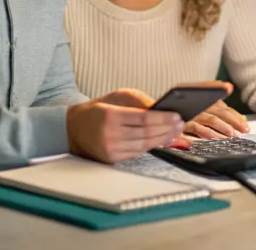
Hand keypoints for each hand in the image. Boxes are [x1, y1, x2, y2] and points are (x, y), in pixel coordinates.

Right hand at [66, 89, 183, 162]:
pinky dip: (152, 146)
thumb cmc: (98, 110)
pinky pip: (137, 152)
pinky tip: (162, 140)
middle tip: (181, 124)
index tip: (176, 116)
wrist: (74, 128)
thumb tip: (161, 109)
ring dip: (163, 139)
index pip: (143, 118)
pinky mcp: (112, 159)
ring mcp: (110, 149)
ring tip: (175, 131)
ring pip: (144, 145)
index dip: (162, 118)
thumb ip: (139, 101)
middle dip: (167, 129)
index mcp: (109, 115)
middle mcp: (109, 134)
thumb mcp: (116, 96)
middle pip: (146, 133)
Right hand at [184, 99, 250, 138]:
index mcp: (199, 96)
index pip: (221, 104)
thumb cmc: (179, 111)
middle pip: (218, 110)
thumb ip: (218, 111)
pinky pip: (197, 127)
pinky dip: (207, 133)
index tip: (244, 122)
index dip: (233, 113)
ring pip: (210, 118)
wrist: (156, 112)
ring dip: (223, 127)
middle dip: (233, 120)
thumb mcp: (199, 109)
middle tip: (244, 129)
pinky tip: (216, 138)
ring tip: (233, 134)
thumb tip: (242, 119)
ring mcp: (188, 111)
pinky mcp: (181, 122)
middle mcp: (194, 101)